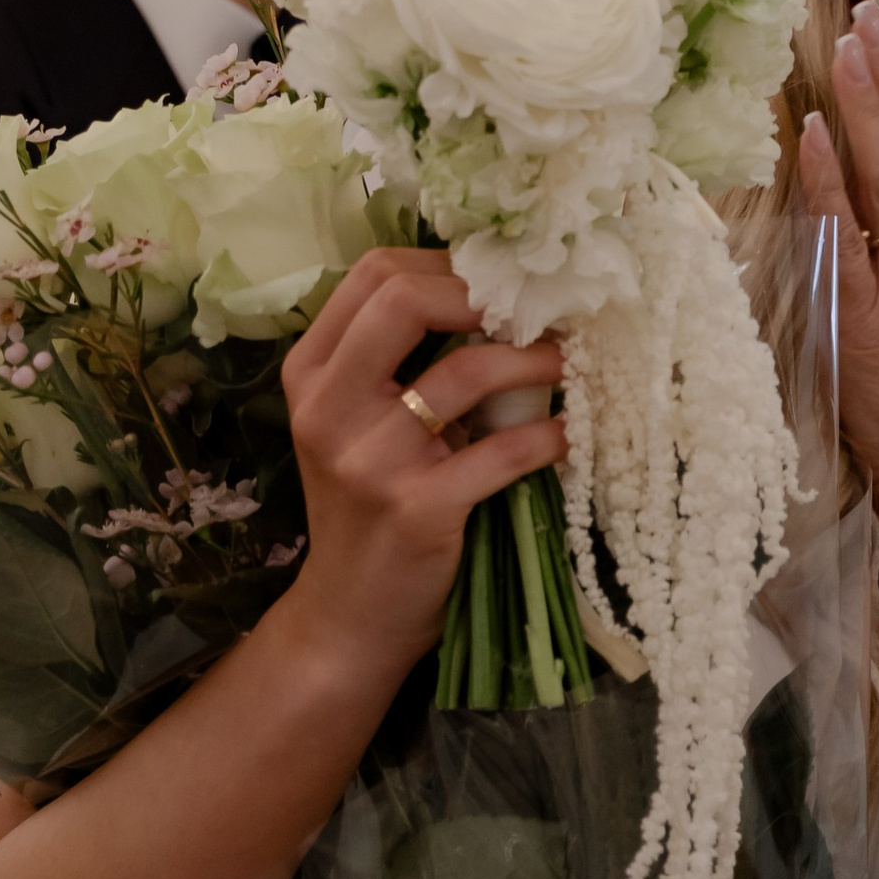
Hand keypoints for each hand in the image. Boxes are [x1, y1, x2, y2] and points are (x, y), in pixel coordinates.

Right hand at [279, 247, 563, 685]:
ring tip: (563, 363)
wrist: (350, 615)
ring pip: (464, 372)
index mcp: (311, 373)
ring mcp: (368, 460)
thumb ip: (396, 360)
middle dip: (482, 295)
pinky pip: (502, 452)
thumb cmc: (367, 505)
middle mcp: (328, 408)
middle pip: (404, 301)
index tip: (496, 281)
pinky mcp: (416, 509)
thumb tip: (493, 291)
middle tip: (532, 312)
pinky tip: (567, 434)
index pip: (372, 275)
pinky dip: (547, 437)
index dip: (445, 263)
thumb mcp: (358, 423)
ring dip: (531, 361)